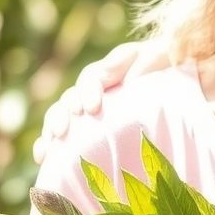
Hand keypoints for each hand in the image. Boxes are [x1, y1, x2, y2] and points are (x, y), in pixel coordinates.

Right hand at [33, 38, 167, 163]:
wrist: (171, 80)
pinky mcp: (85, 128)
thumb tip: (129, 83)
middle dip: (63, 115)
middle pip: (69, 100)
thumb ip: (145, 63)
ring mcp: (86, 109)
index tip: (92, 108)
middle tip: (63, 130)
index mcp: (108, 72)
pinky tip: (43, 158)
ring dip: (52, 130)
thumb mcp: (158, 57)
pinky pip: (62, 135)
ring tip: (49, 147)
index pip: (91, 79)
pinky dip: (49, 144)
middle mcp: (91, 90)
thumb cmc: (165, 65)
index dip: (88, 92)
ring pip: (60, 116)